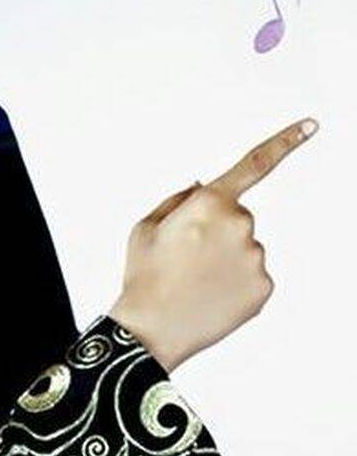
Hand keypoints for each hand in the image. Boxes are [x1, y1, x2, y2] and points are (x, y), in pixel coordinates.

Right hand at [107, 116, 319, 370]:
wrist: (151, 330)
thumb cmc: (145, 276)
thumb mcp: (146, 227)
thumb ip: (179, 199)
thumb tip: (203, 187)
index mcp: (209, 202)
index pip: (255, 164)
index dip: (285, 141)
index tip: (311, 125)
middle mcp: (240, 224)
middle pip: (238, 218)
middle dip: (217, 232)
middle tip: (187, 259)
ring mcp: (255, 256)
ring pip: (245, 249)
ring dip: (225, 261)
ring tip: (195, 282)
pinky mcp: (264, 286)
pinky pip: (253, 276)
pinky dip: (235, 285)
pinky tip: (211, 296)